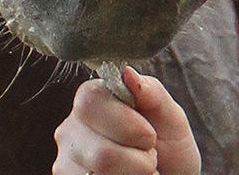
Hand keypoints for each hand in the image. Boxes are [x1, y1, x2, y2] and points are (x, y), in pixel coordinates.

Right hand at [53, 69, 200, 174]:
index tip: (149, 135)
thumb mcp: (169, 116)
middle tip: (150, 157)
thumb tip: (128, 73)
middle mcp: (71, 131)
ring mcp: (69, 164)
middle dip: (136, 160)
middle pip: (99, 153)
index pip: (90, 102)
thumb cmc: (168, 146)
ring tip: (141, 170)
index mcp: (91, 100)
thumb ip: (152, 92)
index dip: (125, 123)